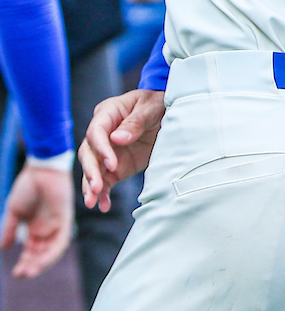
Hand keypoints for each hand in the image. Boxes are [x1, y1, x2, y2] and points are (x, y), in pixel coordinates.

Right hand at [0, 165, 73, 277]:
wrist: (41, 168)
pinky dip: (52, 252)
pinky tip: (42, 260)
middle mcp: (47, 229)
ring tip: (30, 271)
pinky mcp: (65, 219)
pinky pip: (62, 240)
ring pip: (52, 251)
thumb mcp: (15, 211)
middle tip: (22, 274)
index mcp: (35, 228)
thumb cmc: (28, 186)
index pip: (32, 252)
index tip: (16, 273)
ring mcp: (57, 225)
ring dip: (42, 262)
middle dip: (33, 266)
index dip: (25, 263)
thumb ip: (10, 229)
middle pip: (42, 254)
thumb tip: (4, 249)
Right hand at [80, 89, 164, 212]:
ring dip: (91, 186)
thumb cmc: (158, 104)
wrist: (168, 115)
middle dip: (91, 171)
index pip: (96, 132)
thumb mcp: (152, 108)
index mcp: (109, 112)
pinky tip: (103, 206)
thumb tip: (116, 138)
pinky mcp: (116, 166)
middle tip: (96, 188)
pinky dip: (103, 193)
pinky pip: (105, 180)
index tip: (112, 164)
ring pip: (93, 169)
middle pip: (89, 152)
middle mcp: (103, 133)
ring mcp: (108, 151)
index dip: (101, 149)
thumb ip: (136, 122)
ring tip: (93, 202)